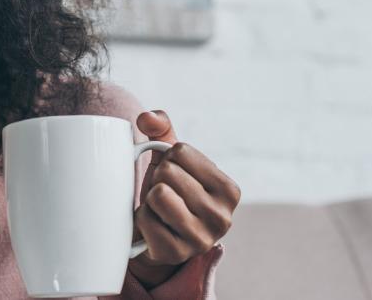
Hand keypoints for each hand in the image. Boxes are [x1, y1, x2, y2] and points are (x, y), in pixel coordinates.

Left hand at [128, 110, 240, 286]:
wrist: (158, 237)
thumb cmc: (169, 190)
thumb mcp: (170, 159)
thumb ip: (161, 129)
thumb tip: (146, 117)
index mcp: (229, 190)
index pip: (180, 151)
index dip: (168, 160)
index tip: (175, 177)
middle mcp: (222, 217)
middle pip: (168, 172)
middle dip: (158, 179)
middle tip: (164, 195)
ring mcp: (201, 239)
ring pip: (158, 194)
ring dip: (150, 198)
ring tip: (159, 209)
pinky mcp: (176, 254)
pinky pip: (145, 218)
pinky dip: (141, 218)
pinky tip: (153, 227)